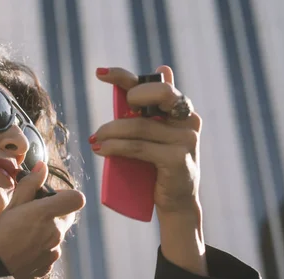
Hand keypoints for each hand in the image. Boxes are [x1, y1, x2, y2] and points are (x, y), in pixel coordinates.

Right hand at [0, 162, 84, 278]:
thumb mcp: (9, 207)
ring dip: (44, 231)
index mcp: (47, 215)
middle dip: (52, 213)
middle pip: (66, 217)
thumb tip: (42, 167)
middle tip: (28, 215)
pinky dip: (39, 248)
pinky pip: (48, 252)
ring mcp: (52, 253)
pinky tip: (19, 250)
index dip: (65, 195)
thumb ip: (29, 186)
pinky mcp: (46, 268)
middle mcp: (55, 234)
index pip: (76, 198)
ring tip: (19, 235)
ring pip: (56, 235)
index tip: (47, 197)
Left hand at [92, 65, 206, 274]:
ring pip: (140, 126)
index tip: (99, 73)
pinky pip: (139, 147)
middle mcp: (188, 120)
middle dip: (129, 97)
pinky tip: (101, 149)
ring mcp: (186, 139)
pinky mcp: (177, 159)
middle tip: (110, 116)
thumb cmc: (159, 168)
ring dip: (110, 131)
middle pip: (158, 94)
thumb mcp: (154, 136)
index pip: (156, 84)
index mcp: (182, 109)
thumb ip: (152, 110)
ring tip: (94, 139)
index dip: (126, 76)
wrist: (176, 204)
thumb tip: (161, 69)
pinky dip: (116, 147)